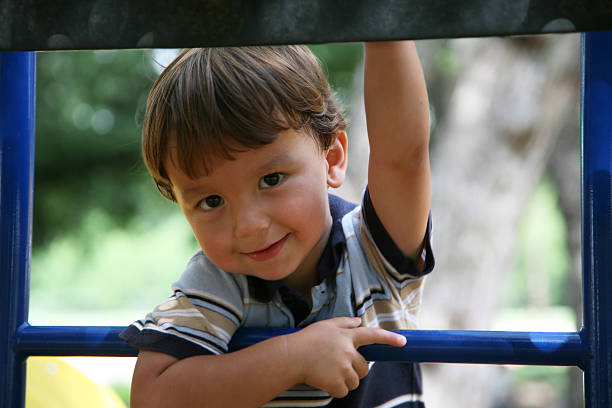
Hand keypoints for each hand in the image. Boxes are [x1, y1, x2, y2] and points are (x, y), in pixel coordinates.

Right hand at [285, 317, 405, 397]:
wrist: (291, 357)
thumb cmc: (307, 340)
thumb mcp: (326, 325)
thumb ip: (345, 323)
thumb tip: (359, 321)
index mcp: (347, 336)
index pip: (373, 335)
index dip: (389, 338)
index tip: (403, 342)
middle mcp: (348, 352)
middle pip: (364, 367)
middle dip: (355, 369)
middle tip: (338, 365)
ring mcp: (343, 368)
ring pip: (355, 381)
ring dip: (345, 379)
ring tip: (328, 371)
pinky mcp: (337, 382)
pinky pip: (344, 390)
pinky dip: (336, 388)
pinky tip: (324, 379)